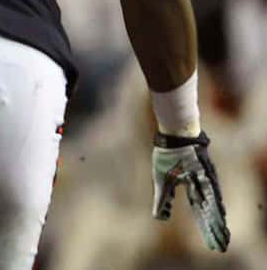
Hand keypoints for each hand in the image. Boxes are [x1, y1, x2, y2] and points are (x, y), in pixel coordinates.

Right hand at [152, 131, 229, 251]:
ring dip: (218, 220)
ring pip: (213, 202)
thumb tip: (159, 218)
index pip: (199, 210)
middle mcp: (201, 185)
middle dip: (213, 228)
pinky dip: (215, 201)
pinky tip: (220, 213)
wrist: (172, 136)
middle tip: (221, 246)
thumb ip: (162, 200)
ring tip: (224, 235)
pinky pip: (211, 188)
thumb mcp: (161, 181)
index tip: (211, 241)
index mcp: (190, 187)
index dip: (204, 226)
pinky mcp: (206, 171)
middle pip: (209, 211)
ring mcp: (205, 178)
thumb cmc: (167, 154)